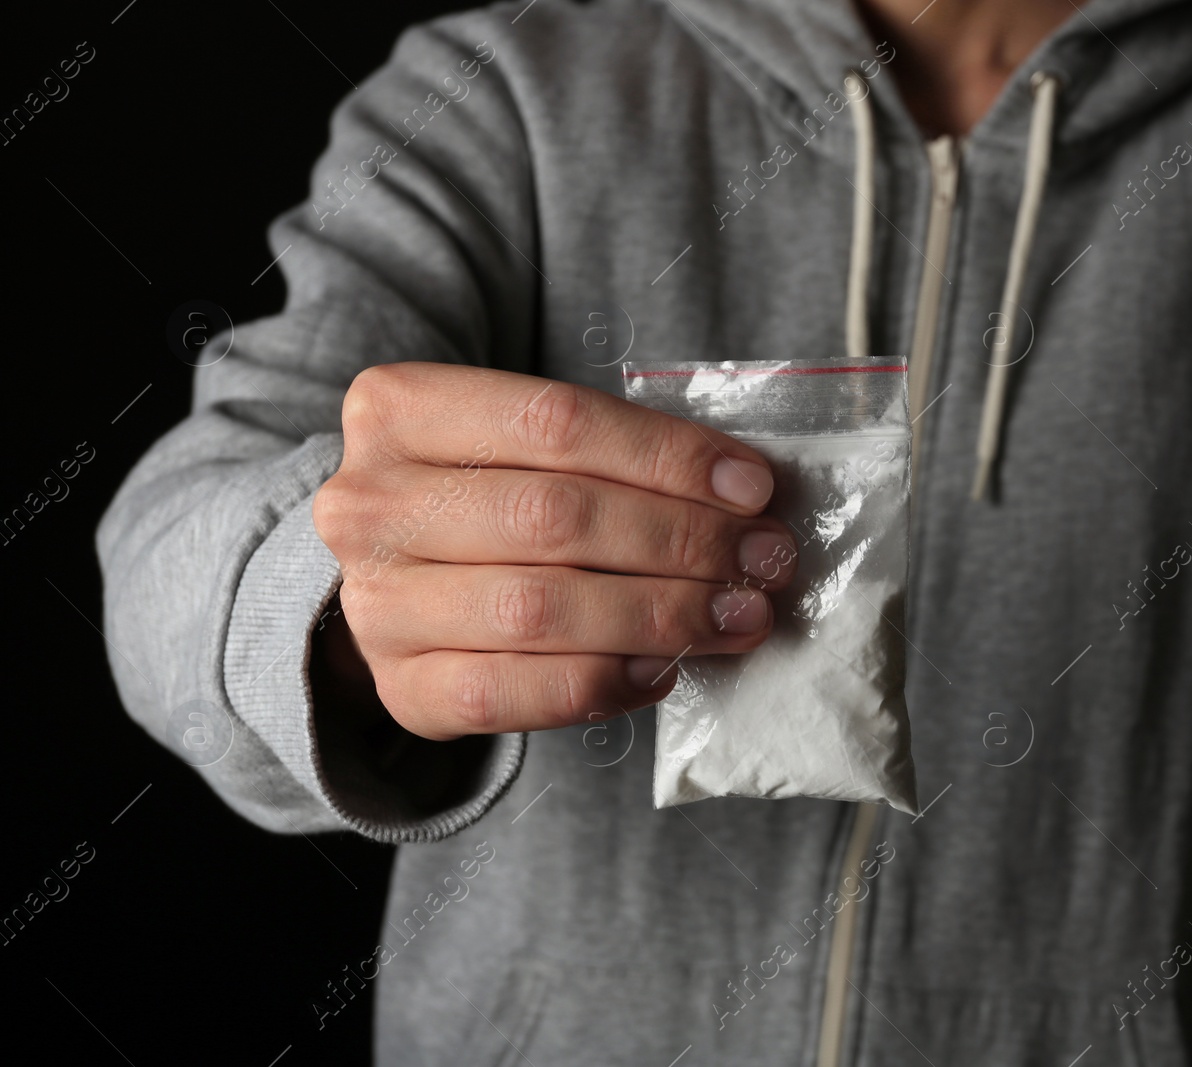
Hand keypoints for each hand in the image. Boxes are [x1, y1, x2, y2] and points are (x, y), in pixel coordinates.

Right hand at [312, 362, 796, 739]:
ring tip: (740, 614)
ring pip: (539, 609)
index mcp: (398, 410)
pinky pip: (511, 693)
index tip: (754, 486)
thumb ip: (614, 456)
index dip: (667, 455)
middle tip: (764, 558)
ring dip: (662, 614)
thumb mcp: (524, 446)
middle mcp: (368, 504)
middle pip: (553, 516)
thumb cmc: (487, 497)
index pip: (555, 421)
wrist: (398, 581)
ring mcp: (376, 603)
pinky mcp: (400, 688)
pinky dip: (602, 682)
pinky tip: (663, 670)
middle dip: (682, 539)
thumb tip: (746, 492)